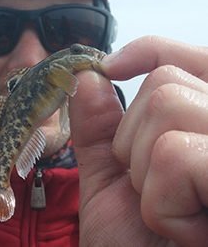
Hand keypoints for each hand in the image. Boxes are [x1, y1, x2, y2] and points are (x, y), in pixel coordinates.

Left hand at [69, 36, 207, 245]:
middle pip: (167, 87)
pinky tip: (183, 230)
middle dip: (132, 143)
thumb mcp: (112, 181)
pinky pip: (177, 156)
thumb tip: (88, 78)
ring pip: (170, 110)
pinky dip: (161, 202)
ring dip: (145, 172)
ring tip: (168, 212)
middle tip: (150, 189)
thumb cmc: (135, 246)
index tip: (113, 64)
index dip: (153, 51)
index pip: (192, 60)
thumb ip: (99, 130)